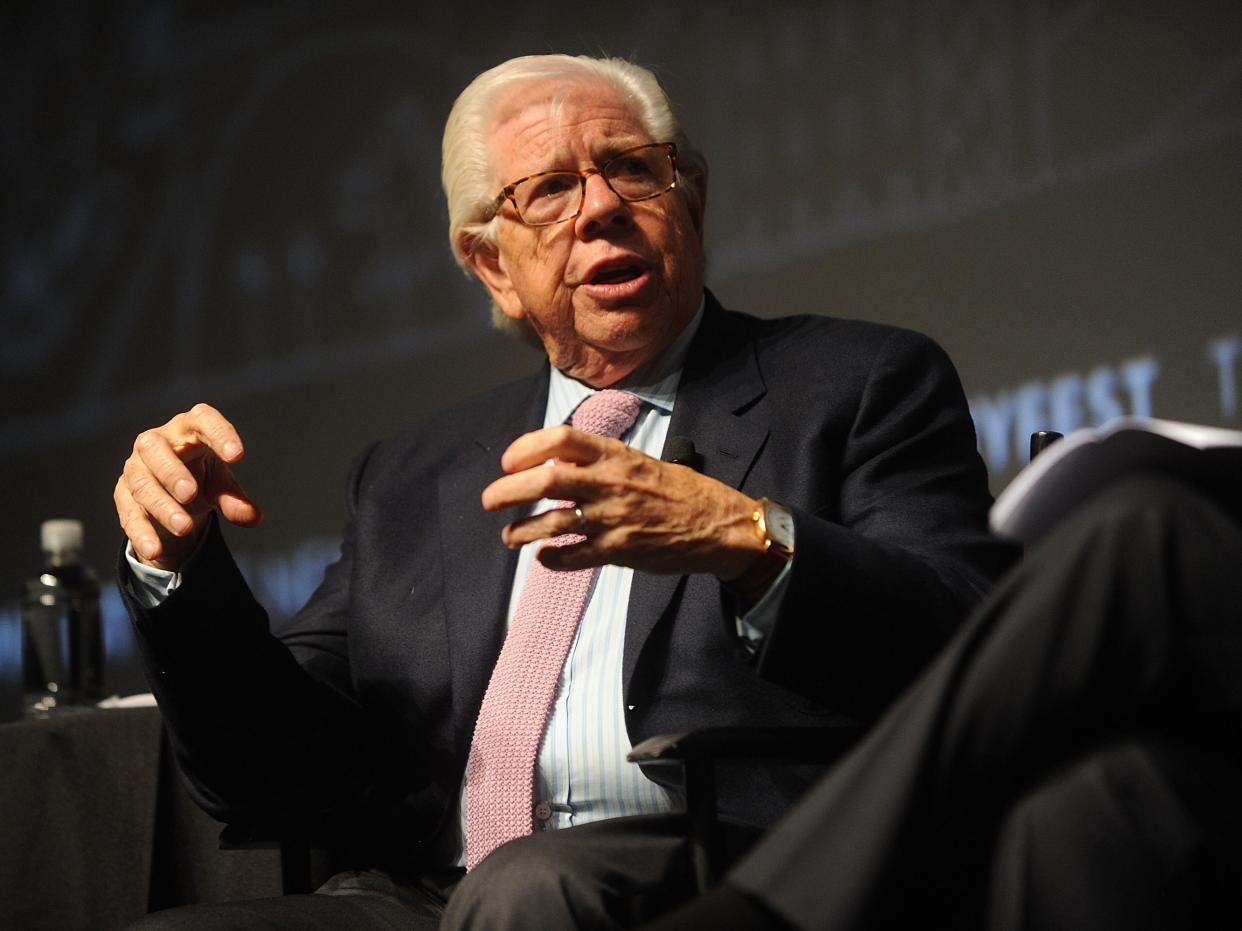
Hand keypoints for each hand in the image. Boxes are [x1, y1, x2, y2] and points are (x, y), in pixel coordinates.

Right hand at [114, 403, 261, 569]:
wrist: (172, 496)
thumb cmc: (200, 476)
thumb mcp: (221, 485)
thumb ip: (235, 498)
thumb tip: (253, 517)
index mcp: (188, 429)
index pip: (202, 419)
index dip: (219, 433)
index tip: (238, 456)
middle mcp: (157, 442)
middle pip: (156, 449)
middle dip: (172, 472)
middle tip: (191, 494)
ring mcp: (136, 468)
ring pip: (142, 484)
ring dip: (162, 506)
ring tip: (184, 528)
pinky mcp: (123, 494)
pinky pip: (129, 513)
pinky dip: (142, 532)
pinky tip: (155, 549)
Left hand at [481, 425, 765, 579]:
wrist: (719, 525)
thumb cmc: (681, 491)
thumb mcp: (641, 462)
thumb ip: (602, 462)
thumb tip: (559, 463)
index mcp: (616, 455)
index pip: (560, 439)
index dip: (526, 448)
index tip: (509, 461)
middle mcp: (609, 483)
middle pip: (544, 481)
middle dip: (508, 491)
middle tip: (491, 500)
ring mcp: (612, 519)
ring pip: (550, 523)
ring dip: (521, 530)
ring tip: (509, 536)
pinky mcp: (618, 551)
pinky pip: (572, 556)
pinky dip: (551, 558)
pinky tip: (544, 558)